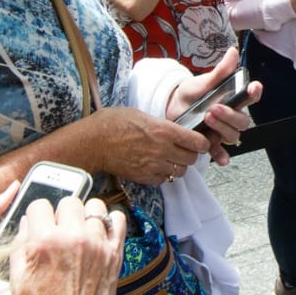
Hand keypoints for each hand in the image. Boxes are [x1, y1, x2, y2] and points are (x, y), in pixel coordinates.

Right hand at [11, 197, 125, 294]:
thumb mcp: (16, 278)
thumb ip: (20, 244)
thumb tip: (28, 222)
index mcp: (43, 242)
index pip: (40, 205)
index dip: (38, 215)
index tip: (41, 223)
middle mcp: (72, 238)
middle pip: (69, 201)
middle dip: (61, 213)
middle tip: (60, 230)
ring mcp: (97, 244)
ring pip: (95, 206)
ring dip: (86, 216)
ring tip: (81, 230)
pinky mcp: (115, 253)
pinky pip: (118, 219)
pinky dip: (110, 222)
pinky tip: (100, 232)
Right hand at [90, 106, 209, 183]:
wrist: (93, 143)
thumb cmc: (113, 123)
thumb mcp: (141, 115)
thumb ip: (161, 124)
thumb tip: (173, 130)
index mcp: (164, 130)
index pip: (197, 142)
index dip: (202, 143)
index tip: (201, 142)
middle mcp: (163, 149)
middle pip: (192, 159)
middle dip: (191, 154)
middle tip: (184, 150)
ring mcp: (154, 165)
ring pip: (180, 171)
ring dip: (178, 166)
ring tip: (169, 158)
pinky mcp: (145, 177)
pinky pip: (164, 179)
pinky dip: (164, 174)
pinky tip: (156, 166)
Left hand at [166, 47, 262, 164]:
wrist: (172, 106)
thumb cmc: (192, 92)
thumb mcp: (204, 80)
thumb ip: (220, 70)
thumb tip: (233, 52)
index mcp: (233, 99)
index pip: (250, 97)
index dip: (254, 93)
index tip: (253, 87)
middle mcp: (231, 116)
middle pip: (242, 121)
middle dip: (231, 115)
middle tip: (215, 108)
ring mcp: (222, 130)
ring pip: (233, 135)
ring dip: (223, 128)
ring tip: (207, 118)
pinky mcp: (211, 142)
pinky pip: (220, 151)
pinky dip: (222, 156)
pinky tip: (222, 160)